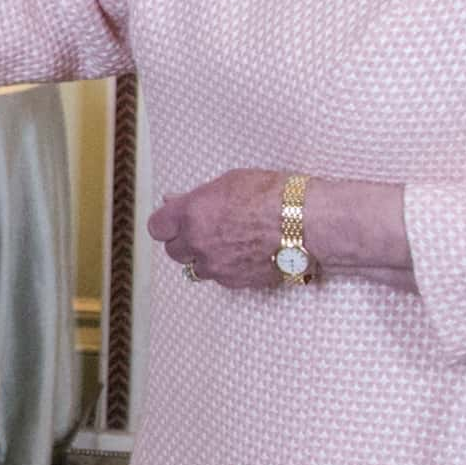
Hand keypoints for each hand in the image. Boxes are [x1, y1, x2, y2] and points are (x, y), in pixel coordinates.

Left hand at [148, 170, 300, 290]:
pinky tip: (245, 253)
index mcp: (192, 213)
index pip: (157, 227)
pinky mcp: (235, 282)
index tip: (177, 219)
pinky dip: (226, 268)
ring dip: (205, 257)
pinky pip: (219, 278)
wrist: (308, 224)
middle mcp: (198, 243)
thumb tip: (172, 201)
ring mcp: (216, 266)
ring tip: (229, 241)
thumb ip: (197, 196)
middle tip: (205, 229)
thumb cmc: (274, 195)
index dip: (167, 223)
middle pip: (173, 251)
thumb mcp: (230, 182)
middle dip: (185, 241)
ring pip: (196, 268)